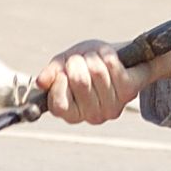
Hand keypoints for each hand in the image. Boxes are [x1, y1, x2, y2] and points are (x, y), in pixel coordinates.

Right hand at [36, 39, 170, 125]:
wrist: (118, 58)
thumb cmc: (86, 62)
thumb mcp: (64, 64)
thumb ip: (52, 73)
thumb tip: (41, 82)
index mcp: (71, 114)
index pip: (59, 105)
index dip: (60, 81)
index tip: (63, 71)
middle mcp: (92, 116)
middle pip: (80, 81)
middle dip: (77, 61)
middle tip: (81, 60)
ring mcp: (112, 106)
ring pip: (97, 71)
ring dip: (94, 55)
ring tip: (95, 57)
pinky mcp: (129, 92)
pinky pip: (113, 67)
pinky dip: (108, 54)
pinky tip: (108, 55)